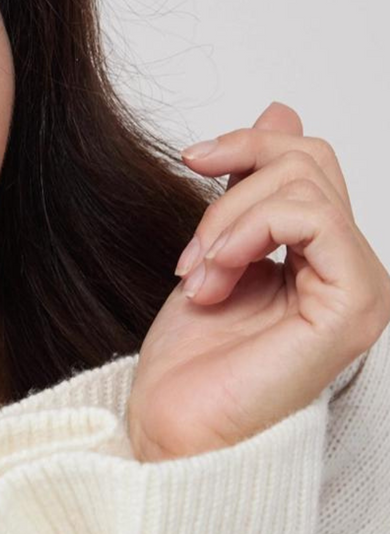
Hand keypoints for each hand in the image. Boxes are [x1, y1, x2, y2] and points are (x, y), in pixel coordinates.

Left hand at [126, 101, 389, 461]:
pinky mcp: (354, 304)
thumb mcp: (215, 250)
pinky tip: (214, 275)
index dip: (248, 144)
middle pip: (310, 159)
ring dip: (226, 221)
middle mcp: (348, 268)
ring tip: (196, 276)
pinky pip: (311, 218)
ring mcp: (358, 286)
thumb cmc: (191, 360)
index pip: (307, 161)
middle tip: (191, 249)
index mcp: (320, 257)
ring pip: (304, 183)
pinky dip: (246, 231)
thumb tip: (282, 106)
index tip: (191, 159)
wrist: (176, 428)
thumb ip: (250, 190)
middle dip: (232, 183)